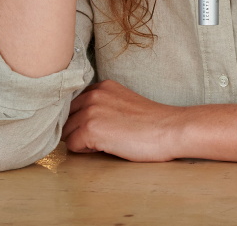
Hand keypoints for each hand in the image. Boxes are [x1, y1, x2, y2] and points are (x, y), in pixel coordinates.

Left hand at [62, 80, 181, 161]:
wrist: (169, 129)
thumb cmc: (152, 122)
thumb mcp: (123, 102)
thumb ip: (102, 104)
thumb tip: (80, 119)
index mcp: (102, 86)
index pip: (74, 104)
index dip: (82, 118)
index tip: (100, 126)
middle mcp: (93, 94)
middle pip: (67, 117)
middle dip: (78, 129)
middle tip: (104, 136)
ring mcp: (90, 111)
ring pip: (66, 132)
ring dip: (82, 141)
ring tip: (107, 141)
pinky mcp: (90, 129)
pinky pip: (72, 145)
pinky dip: (86, 151)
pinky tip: (107, 147)